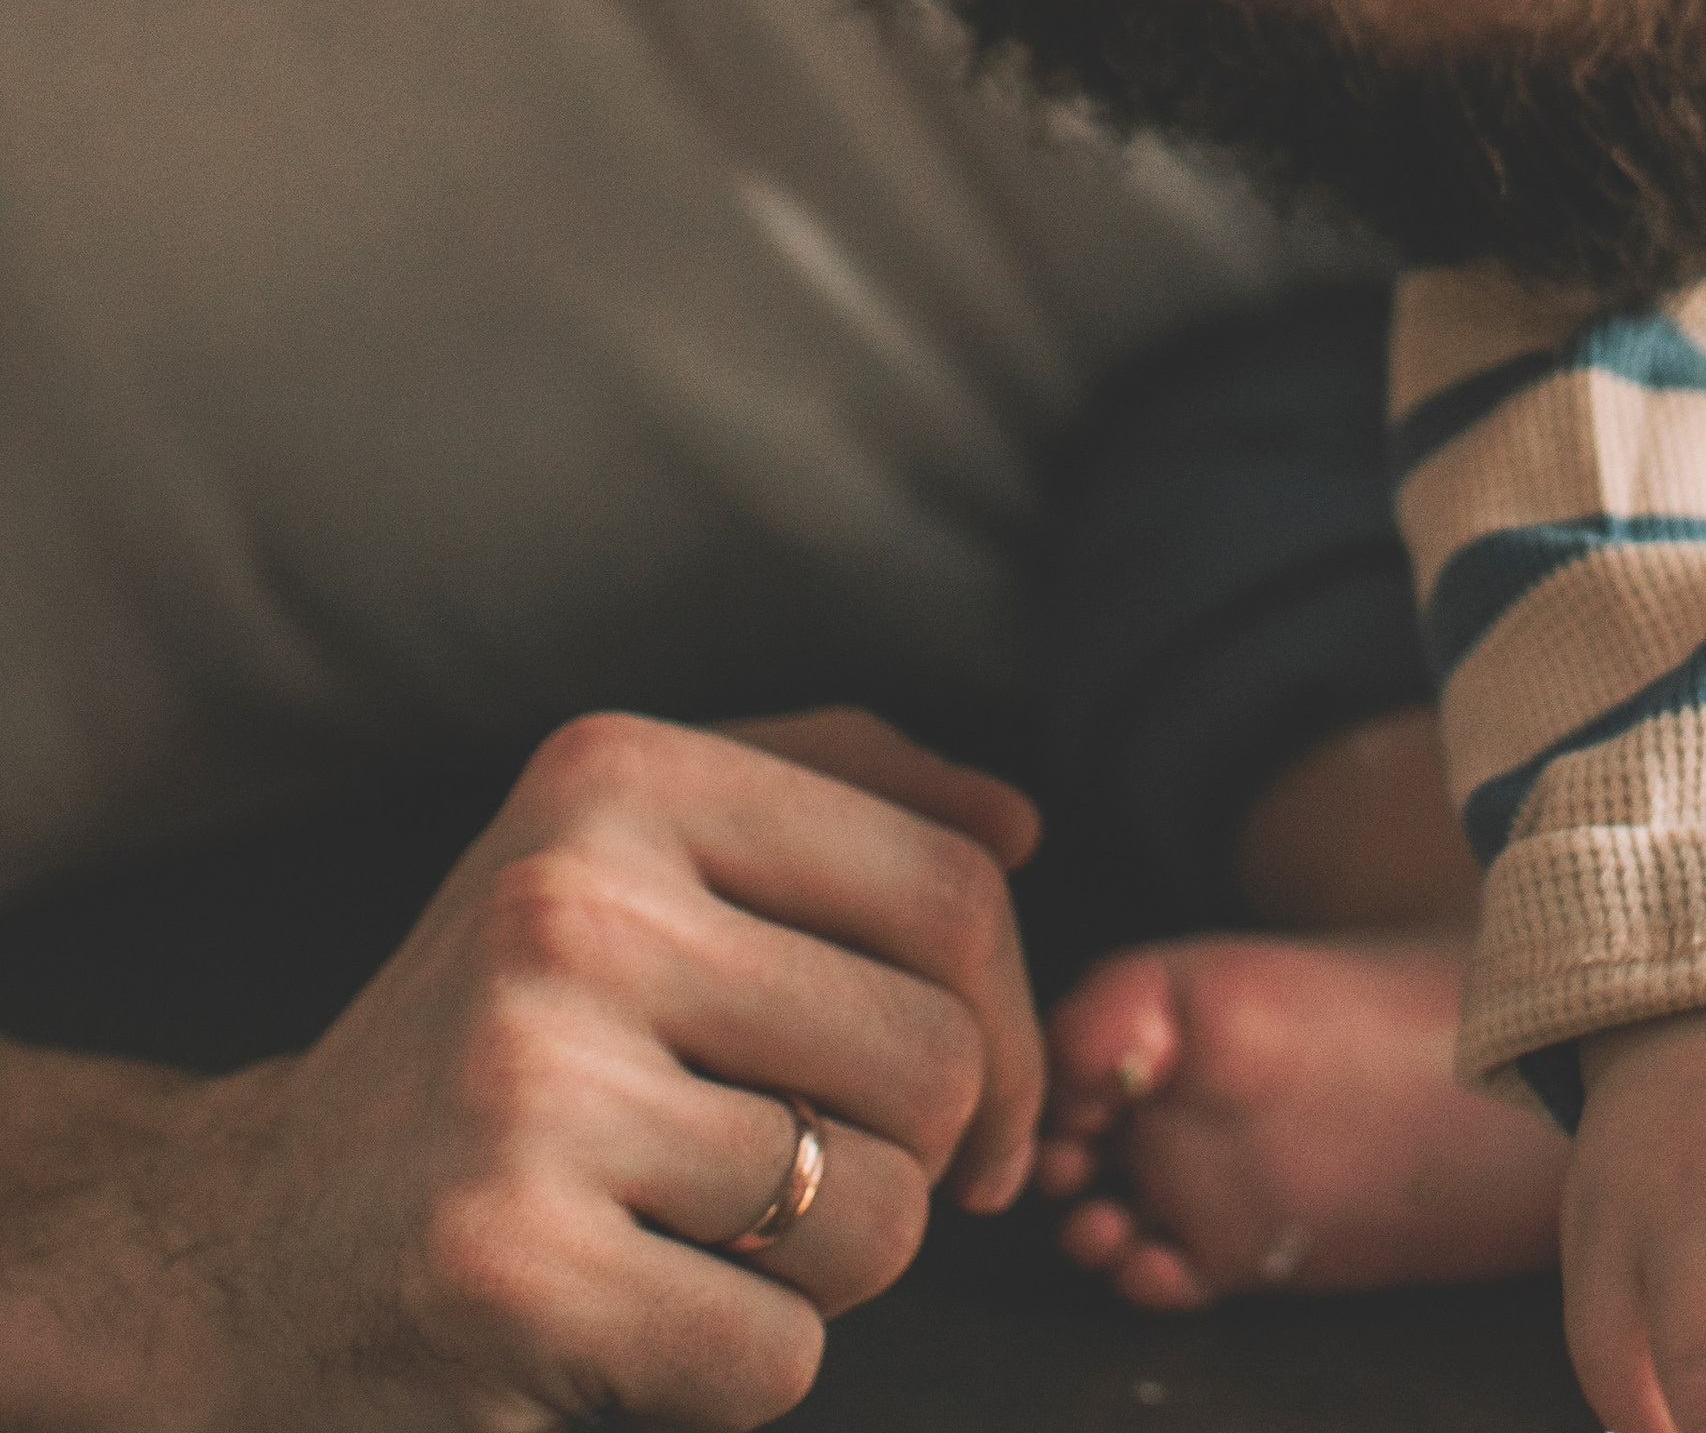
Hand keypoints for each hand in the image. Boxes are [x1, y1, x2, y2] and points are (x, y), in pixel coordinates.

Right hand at [133, 706, 1041, 1432]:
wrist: (247, 1244)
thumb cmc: (499, 1040)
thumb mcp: (629, 852)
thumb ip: (834, 796)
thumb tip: (1018, 823)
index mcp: (616, 775)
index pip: (952, 888)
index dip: (1011, 1015)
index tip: (975, 1098)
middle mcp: (568, 904)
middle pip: (934, 1057)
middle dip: (924, 1155)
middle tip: (824, 1181)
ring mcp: (529, 1086)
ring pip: (876, 1211)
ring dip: (830, 1268)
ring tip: (708, 1239)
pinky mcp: (510, 1267)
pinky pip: (780, 1352)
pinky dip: (742, 1369)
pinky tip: (640, 1323)